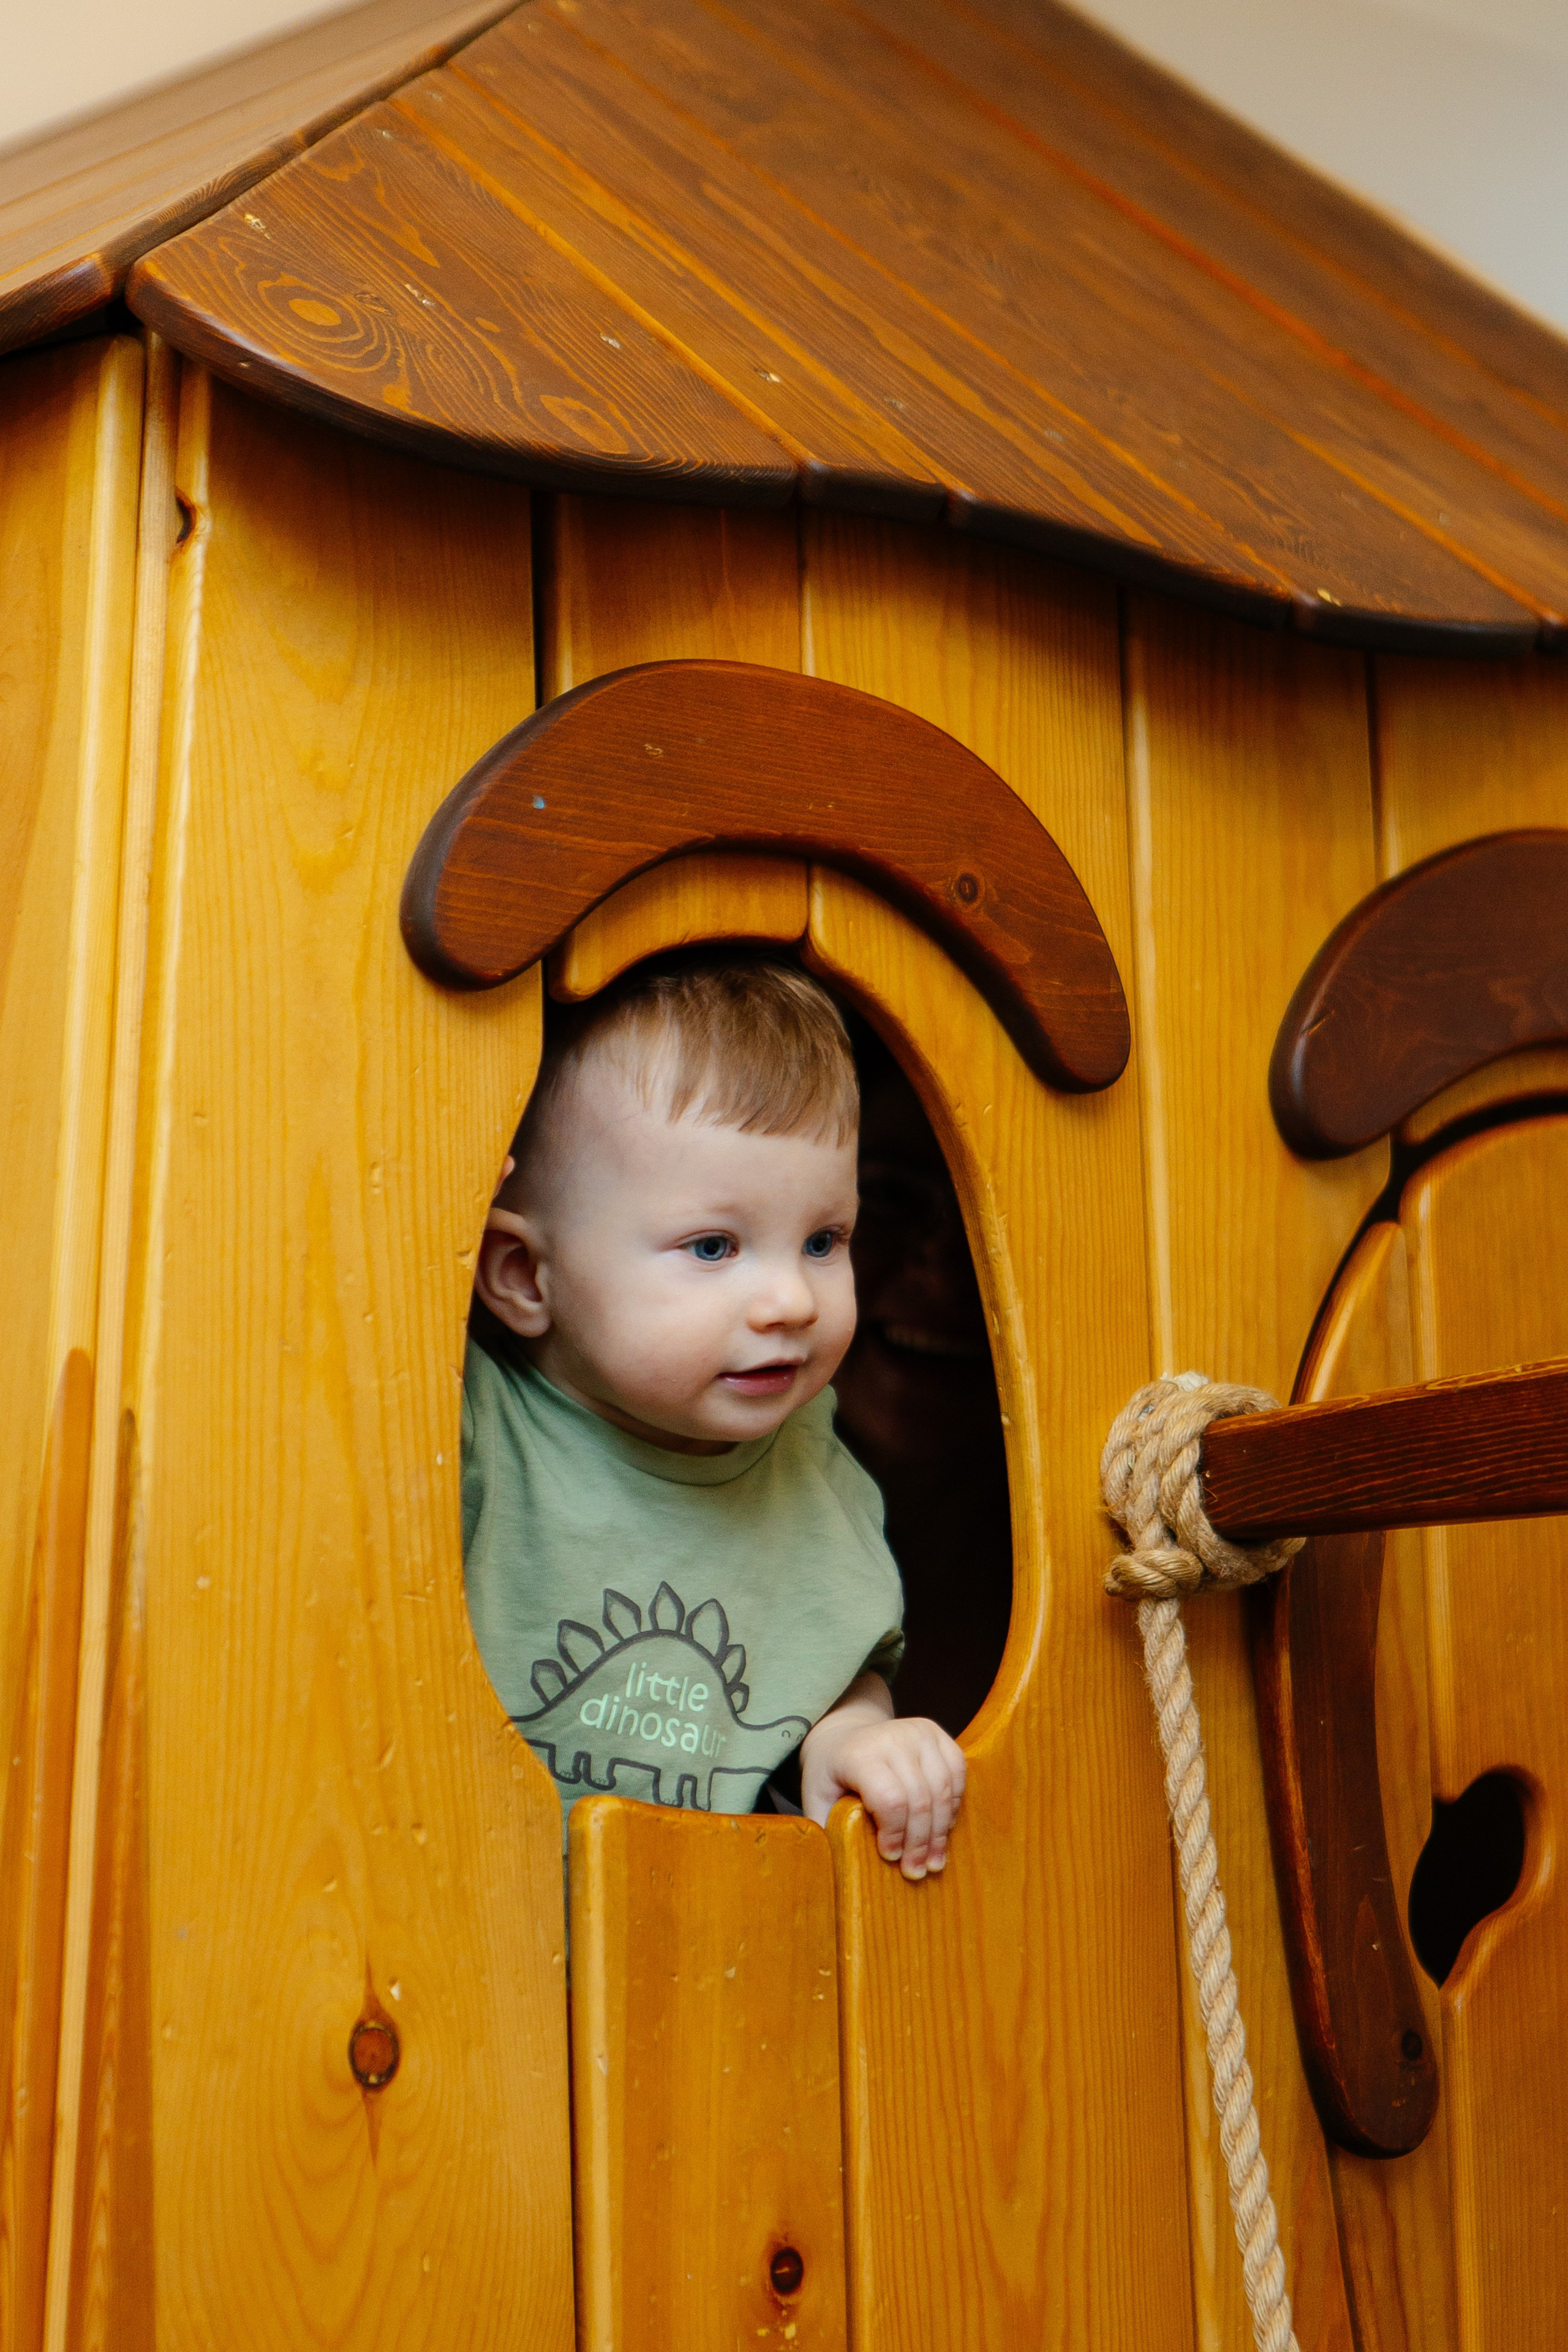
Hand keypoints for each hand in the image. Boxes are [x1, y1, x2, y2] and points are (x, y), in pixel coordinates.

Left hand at [800, 1674, 965, 1879]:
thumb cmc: (831, 1775)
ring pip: (943, 1788)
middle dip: (920, 1842)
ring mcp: (917, 1731)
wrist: (844, 1735)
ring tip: (933, 1860)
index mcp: (859, 1754)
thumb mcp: (817, 1800)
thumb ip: (824, 1830)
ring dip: (940, 1830)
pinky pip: (957, 1772)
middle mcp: (891, 1738)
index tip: (890, 1856)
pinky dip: (953, 1804)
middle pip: (920, 1799)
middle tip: (916, 1870)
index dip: (895, 1833)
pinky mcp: (935, 1732)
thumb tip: (836, 1867)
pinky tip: (942, 1828)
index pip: (890, 1799)